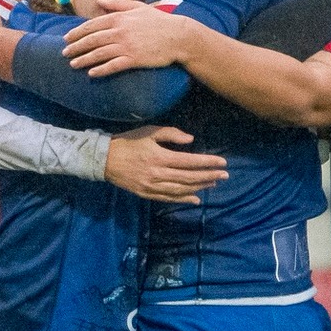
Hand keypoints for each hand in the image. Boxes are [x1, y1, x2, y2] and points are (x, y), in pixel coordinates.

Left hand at [61, 0, 194, 75]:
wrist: (178, 36)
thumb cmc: (159, 21)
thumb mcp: (138, 8)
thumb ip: (117, 4)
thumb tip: (99, 1)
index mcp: (119, 18)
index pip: (92, 25)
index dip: (77, 33)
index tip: (67, 39)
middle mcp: (120, 32)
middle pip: (92, 40)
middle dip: (76, 47)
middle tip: (64, 53)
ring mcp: (126, 46)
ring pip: (99, 54)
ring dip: (83, 60)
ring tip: (73, 64)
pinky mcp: (134, 59)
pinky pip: (113, 66)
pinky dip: (101, 70)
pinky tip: (91, 74)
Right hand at [104, 126, 227, 204]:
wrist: (105, 160)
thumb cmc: (129, 142)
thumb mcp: (149, 132)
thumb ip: (171, 134)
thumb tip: (191, 140)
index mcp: (159, 157)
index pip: (189, 161)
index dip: (207, 163)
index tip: (222, 163)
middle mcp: (158, 174)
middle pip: (189, 177)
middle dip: (209, 176)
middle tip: (225, 175)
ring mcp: (152, 186)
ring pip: (181, 189)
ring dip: (199, 187)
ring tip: (213, 184)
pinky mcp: (147, 193)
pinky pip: (169, 198)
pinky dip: (183, 199)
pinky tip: (195, 198)